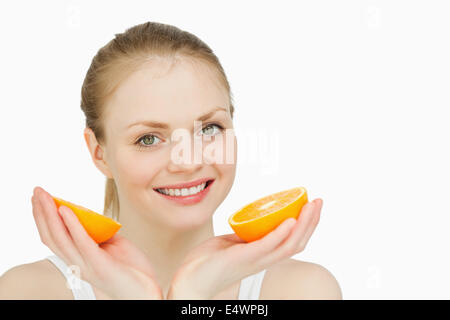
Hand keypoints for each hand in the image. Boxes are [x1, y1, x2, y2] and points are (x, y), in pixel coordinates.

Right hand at [31, 186, 162, 299]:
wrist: (146, 291)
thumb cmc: (131, 270)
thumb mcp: (113, 245)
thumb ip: (99, 233)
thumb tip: (92, 216)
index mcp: (79, 260)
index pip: (53, 239)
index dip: (43, 219)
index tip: (39, 198)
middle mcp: (77, 264)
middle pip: (51, 237)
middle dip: (42, 212)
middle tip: (37, 191)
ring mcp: (86, 266)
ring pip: (60, 239)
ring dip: (51, 215)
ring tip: (46, 196)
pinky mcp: (99, 265)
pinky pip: (82, 242)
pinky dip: (73, 225)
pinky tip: (66, 210)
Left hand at [167, 199, 322, 299]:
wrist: (189, 279)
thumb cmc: (208, 262)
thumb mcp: (231, 243)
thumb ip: (245, 235)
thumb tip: (253, 220)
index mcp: (263, 255)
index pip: (292, 241)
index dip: (306, 225)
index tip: (311, 205)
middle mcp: (264, 260)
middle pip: (297, 242)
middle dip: (311, 221)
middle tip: (318, 201)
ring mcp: (255, 260)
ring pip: (288, 244)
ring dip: (303, 225)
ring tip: (310, 206)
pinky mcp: (243, 258)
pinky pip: (266, 246)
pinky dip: (279, 234)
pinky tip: (289, 221)